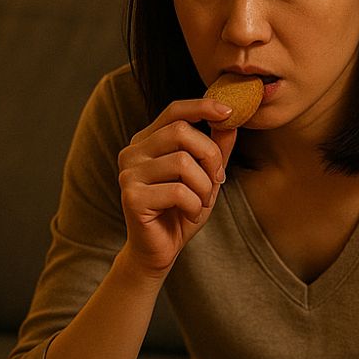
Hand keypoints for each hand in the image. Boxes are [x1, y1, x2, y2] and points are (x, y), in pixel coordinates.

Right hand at [116, 98, 235, 277]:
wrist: (159, 251)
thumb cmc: (180, 211)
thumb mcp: (205, 177)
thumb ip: (215, 150)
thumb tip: (230, 121)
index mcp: (147, 141)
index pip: (174, 111)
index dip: (202, 107)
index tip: (228, 112)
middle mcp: (133, 152)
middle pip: (181, 133)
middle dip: (210, 156)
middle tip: (217, 180)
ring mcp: (129, 174)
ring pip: (183, 162)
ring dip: (204, 186)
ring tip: (200, 202)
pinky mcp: (131, 197)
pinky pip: (178, 191)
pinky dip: (194, 205)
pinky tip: (189, 213)